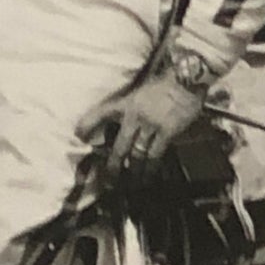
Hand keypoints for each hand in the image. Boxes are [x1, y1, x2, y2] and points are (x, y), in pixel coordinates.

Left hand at [80, 73, 205, 185]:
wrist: (186, 80)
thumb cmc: (167, 84)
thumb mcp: (142, 92)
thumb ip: (133, 108)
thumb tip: (129, 127)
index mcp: (127, 103)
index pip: (101, 113)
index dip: (88, 125)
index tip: (79, 136)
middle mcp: (135, 116)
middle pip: (120, 146)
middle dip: (113, 166)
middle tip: (109, 181)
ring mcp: (151, 125)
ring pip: (137, 154)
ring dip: (134, 171)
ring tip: (131, 184)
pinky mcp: (167, 132)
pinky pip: (155, 154)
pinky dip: (151, 168)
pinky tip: (149, 176)